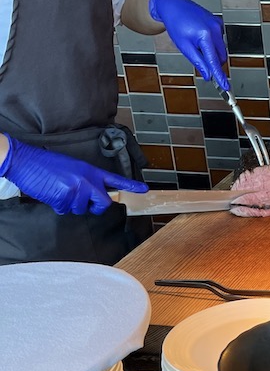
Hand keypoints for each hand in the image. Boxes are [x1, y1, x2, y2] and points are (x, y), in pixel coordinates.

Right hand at [0, 134, 148, 215]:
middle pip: (104, 204)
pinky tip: (51, 193)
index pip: (115, 180)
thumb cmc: (46, 164)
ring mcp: (75, 190)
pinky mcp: (63, 198)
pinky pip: (65, 210)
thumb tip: (93, 194)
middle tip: (84, 202)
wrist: (23, 160)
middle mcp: (86, 180)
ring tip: (58, 189)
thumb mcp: (72, 167)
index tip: (145, 190)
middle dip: (96, 207)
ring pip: (81, 209)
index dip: (131, 186)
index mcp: (90, 170)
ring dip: (70, 205)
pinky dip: (57, 205)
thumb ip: (86, 179)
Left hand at [149, 0, 229, 89]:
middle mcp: (215, 29)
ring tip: (197, 43)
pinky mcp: (218, 23)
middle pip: (220, 57)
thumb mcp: (184, 46)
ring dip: (212, 52)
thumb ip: (198, 62)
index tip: (225, 86)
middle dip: (212, 62)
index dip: (219, 76)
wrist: (174, 6)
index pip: (214, 61)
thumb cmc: (176, 23)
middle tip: (199, 56)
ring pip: (221, 49)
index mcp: (205, 35)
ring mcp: (218, 25)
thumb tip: (207, 74)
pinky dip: (213, 43)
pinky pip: (220, 40)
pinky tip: (201, 37)